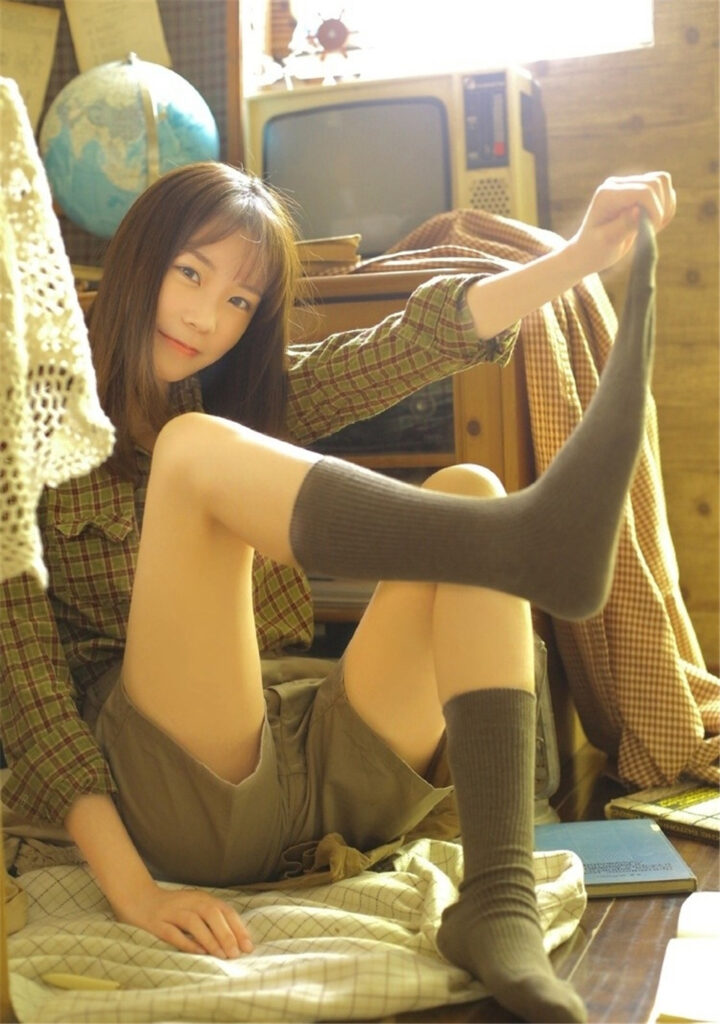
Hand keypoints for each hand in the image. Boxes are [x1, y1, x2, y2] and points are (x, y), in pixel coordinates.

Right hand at [116, 880, 253, 957]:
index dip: (238, 928)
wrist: (140, 899)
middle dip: (227, 934)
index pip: (225, 911)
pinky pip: (173, 933)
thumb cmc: (174, 908)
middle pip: (212, 914)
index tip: (248, 946)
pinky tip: (198, 952)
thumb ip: (213, 920)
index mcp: (202, 898)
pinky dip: (187, 942)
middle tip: (236, 954)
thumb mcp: (196, 908)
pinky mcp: (157, 923)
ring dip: (210, 939)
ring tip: (222, 955)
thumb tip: (236, 941)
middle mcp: (189, 902)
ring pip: (194, 923)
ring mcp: (172, 912)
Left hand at [569, 171, 675, 276]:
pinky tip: (653, 224)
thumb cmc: (594, 250)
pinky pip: (663, 190)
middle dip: (661, 207)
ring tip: (653, 227)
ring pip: (662, 182)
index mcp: (607, 194)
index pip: (644, 191)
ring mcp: (628, 185)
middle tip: (651, 230)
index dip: (655, 211)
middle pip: (657, 182)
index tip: (651, 230)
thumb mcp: (606, 242)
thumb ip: (623, 225)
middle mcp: (617, 184)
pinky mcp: (637, 191)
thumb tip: (639, 210)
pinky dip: (666, 207)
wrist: (588, 252)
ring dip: (665, 206)